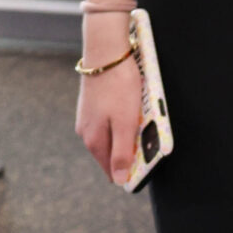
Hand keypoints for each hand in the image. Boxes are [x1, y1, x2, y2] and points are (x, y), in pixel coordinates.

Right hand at [75, 13, 144, 186]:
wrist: (106, 52)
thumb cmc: (117, 86)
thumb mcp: (125, 123)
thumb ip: (122, 152)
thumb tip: (120, 180)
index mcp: (93, 140)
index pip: (111, 169)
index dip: (129, 170)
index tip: (145, 164)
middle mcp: (86, 131)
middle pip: (112, 151)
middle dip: (130, 149)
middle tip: (146, 136)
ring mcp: (88, 117)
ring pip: (112, 134)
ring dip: (127, 132)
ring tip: (140, 119)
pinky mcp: (93, 104)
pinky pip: (111, 119)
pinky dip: (123, 118)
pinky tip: (131, 107)